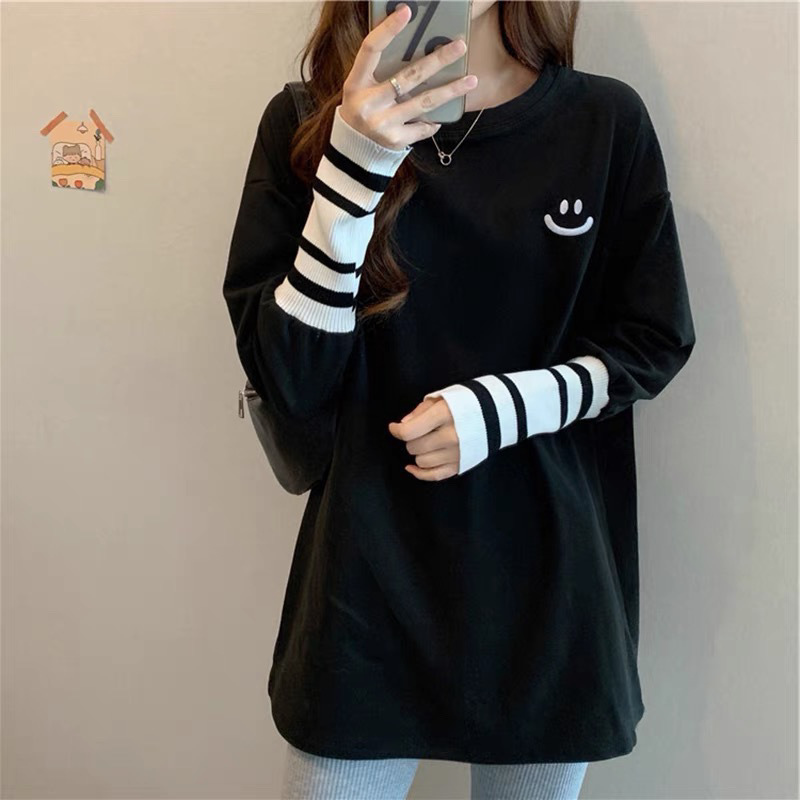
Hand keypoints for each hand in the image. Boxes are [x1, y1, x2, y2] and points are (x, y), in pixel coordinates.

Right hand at [340, 2, 478, 150]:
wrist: (353, 151)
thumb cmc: (362, 109)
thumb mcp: (361, 88)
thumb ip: (380, 70)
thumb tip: (415, 45)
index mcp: (356, 83)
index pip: (371, 49)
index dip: (388, 30)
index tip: (406, 11)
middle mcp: (368, 103)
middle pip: (409, 76)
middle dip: (437, 60)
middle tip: (460, 46)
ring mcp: (382, 123)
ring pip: (424, 102)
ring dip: (450, 91)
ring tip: (471, 80)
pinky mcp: (394, 140)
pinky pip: (422, 127)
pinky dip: (432, 122)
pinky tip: (440, 118)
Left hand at [387, 397, 459, 480]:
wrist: (496, 415)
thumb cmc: (466, 403)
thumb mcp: (442, 398)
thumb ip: (420, 410)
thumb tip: (403, 425)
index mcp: (444, 415)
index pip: (409, 431)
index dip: (396, 430)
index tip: (394, 428)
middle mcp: (451, 436)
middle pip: (414, 447)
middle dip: (411, 439)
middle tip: (419, 431)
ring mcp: (456, 453)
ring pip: (421, 461)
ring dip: (419, 452)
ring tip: (428, 441)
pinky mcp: (461, 465)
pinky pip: (434, 475)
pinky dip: (420, 473)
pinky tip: (412, 467)